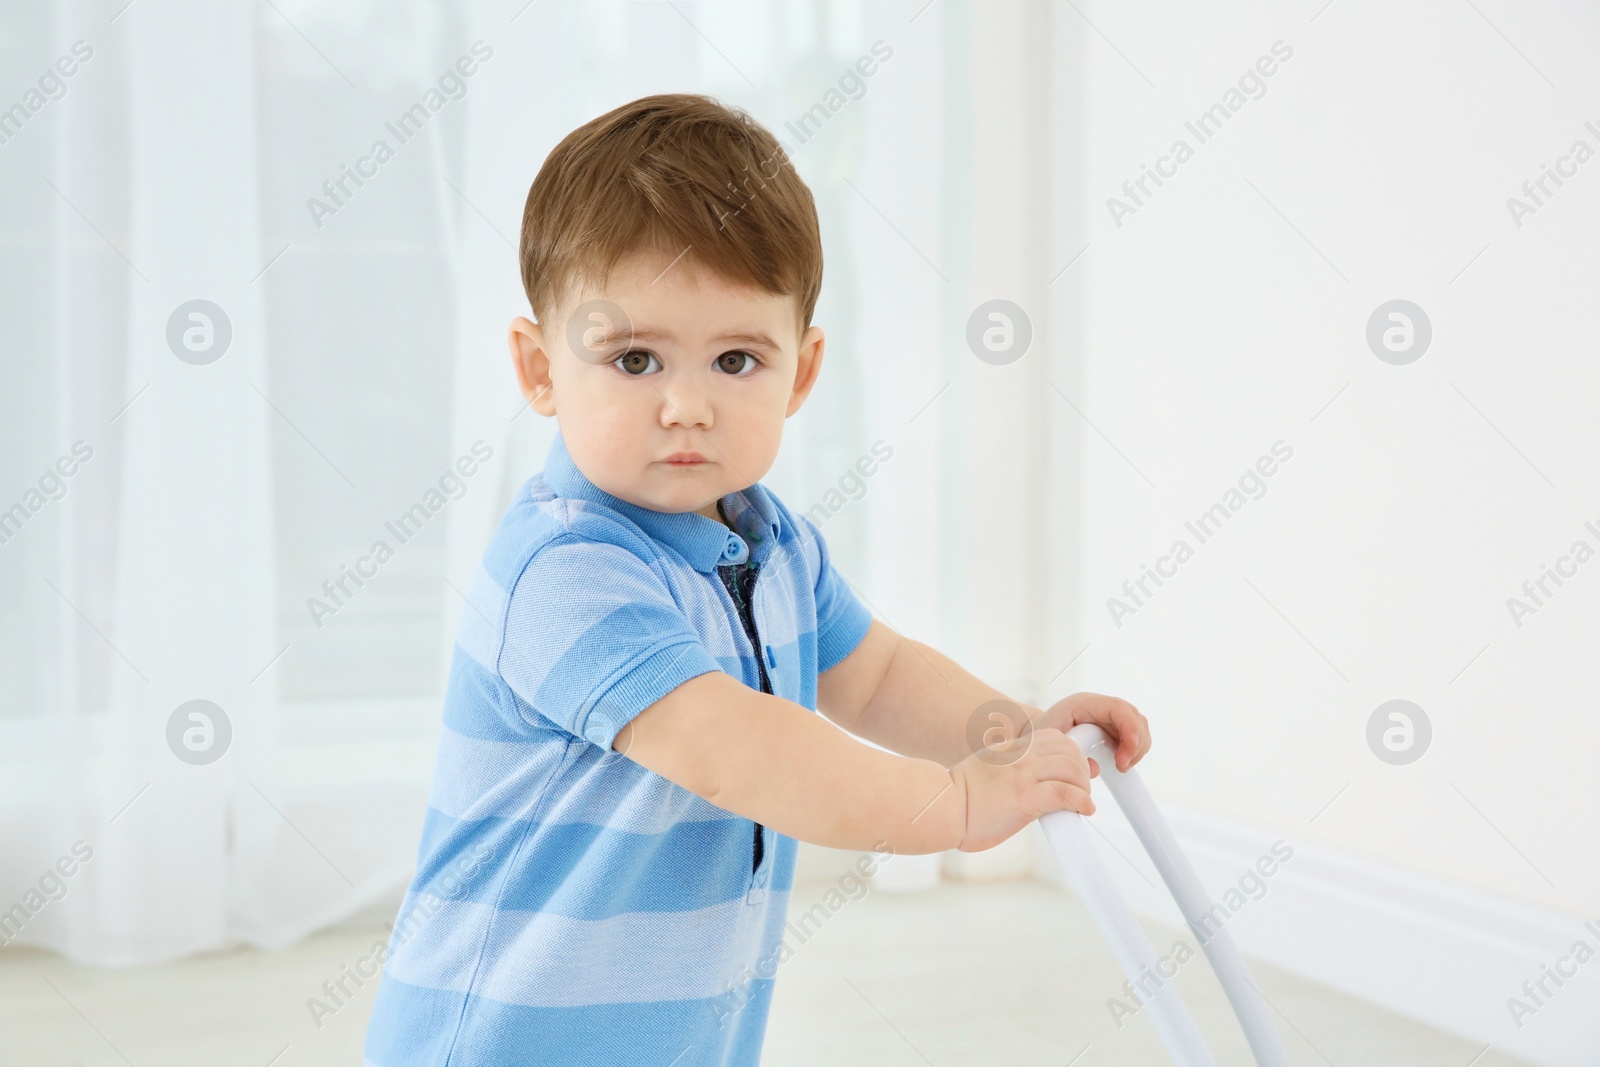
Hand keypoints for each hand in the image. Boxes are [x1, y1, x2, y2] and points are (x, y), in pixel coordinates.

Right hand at [950, 726, 1094, 852]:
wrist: (941, 807)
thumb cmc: (959, 797)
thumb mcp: (987, 769)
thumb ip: (1011, 768)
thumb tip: (1031, 782)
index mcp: (1011, 748)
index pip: (1055, 738)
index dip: (1072, 754)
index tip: (1075, 771)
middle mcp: (1020, 756)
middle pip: (1069, 751)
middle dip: (1082, 769)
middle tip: (1082, 789)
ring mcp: (1023, 775)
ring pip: (1072, 769)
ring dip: (1084, 787)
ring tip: (1083, 801)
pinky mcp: (1025, 798)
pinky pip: (1065, 793)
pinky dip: (1081, 801)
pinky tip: (1083, 810)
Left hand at [1033, 692, 1150, 775]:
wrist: (1033, 734)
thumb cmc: (1038, 735)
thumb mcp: (1049, 742)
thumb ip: (1070, 754)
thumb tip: (1094, 769)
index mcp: (1083, 704)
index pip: (1118, 709)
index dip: (1129, 729)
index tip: (1126, 754)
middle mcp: (1099, 706)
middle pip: (1134, 717)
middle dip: (1136, 744)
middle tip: (1122, 765)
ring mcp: (1107, 716)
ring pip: (1138, 727)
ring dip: (1137, 749)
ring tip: (1122, 765)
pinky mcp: (1112, 727)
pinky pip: (1133, 736)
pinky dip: (1134, 751)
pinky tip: (1122, 763)